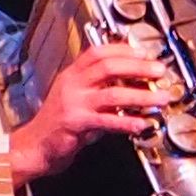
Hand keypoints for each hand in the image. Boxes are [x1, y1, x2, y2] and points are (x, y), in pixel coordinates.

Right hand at [12, 40, 164, 180]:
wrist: (34, 146)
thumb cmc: (58, 124)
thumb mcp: (78, 98)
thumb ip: (101, 90)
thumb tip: (133, 84)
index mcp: (72, 75)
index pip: (98, 52)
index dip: (123, 50)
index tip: (145, 53)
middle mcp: (72, 85)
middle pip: (108, 67)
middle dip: (138, 67)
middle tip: (159, 71)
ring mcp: (73, 104)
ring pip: (112, 93)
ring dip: (141, 95)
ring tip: (161, 98)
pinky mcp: (75, 124)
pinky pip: (106, 121)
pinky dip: (127, 122)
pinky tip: (141, 124)